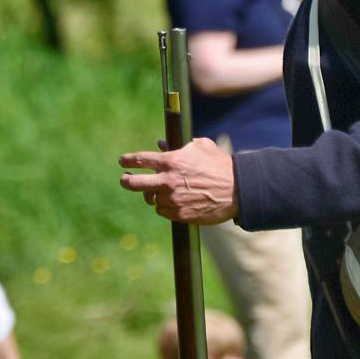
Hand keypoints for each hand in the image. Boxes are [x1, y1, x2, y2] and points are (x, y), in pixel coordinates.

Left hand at [118, 137, 236, 224]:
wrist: (236, 189)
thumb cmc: (219, 164)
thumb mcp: (201, 146)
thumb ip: (179, 145)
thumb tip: (161, 144)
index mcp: (171, 162)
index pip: (140, 160)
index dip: (128, 160)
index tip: (122, 161)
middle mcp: (168, 181)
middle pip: (134, 183)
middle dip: (126, 181)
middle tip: (124, 179)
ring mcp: (173, 199)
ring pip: (151, 199)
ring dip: (153, 195)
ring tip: (157, 192)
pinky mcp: (180, 214)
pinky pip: (162, 211)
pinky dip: (165, 207)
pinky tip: (172, 202)